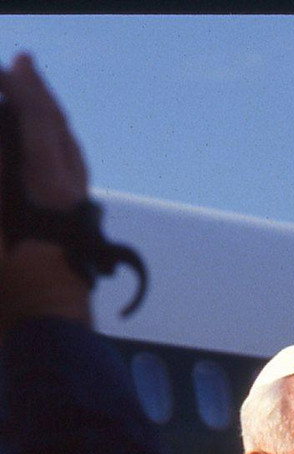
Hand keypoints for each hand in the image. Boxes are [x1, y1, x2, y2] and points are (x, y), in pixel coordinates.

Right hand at [0, 52, 90, 326]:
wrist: (50, 341)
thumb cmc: (16, 290)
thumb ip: (2, 174)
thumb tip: (9, 152)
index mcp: (52, 187)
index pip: (40, 122)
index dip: (24, 90)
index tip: (11, 67)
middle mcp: (74, 198)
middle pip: (61, 136)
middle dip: (41, 102)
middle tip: (25, 71)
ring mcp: (80, 220)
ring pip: (70, 161)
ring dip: (51, 130)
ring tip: (34, 109)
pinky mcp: (80, 241)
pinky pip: (70, 186)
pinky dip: (55, 161)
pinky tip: (45, 164)